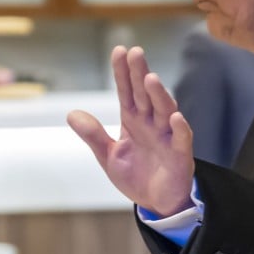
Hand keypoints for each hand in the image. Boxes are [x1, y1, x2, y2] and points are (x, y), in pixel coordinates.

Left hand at [67, 45, 194, 216]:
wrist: (157, 203)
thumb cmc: (136, 175)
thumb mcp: (109, 156)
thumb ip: (93, 135)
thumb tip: (71, 114)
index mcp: (133, 121)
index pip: (127, 92)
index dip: (123, 72)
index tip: (119, 50)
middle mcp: (151, 124)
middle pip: (145, 95)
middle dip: (140, 74)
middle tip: (135, 52)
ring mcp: (167, 138)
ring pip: (164, 111)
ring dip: (159, 95)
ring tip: (150, 79)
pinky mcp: (180, 156)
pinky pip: (181, 139)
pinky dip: (180, 128)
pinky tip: (175, 116)